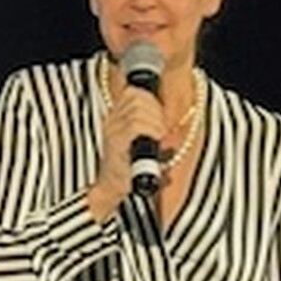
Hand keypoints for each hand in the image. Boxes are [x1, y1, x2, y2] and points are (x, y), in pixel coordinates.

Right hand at [88, 82, 171, 219]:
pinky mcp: (116, 142)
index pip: (133, 93)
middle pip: (137, 98)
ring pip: (138, 110)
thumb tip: (169, 123)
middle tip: (163, 128)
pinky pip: (135, 125)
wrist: (111, 188)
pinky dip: (151, 129)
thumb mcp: (138, 142)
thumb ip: (149, 128)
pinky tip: (157, 139)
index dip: (151, 99)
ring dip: (156, 121)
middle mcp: (112, 121)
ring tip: (161, 135)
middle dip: (156, 110)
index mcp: (115, 117)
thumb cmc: (128, 167)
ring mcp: (112, 131)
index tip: (160, 115)